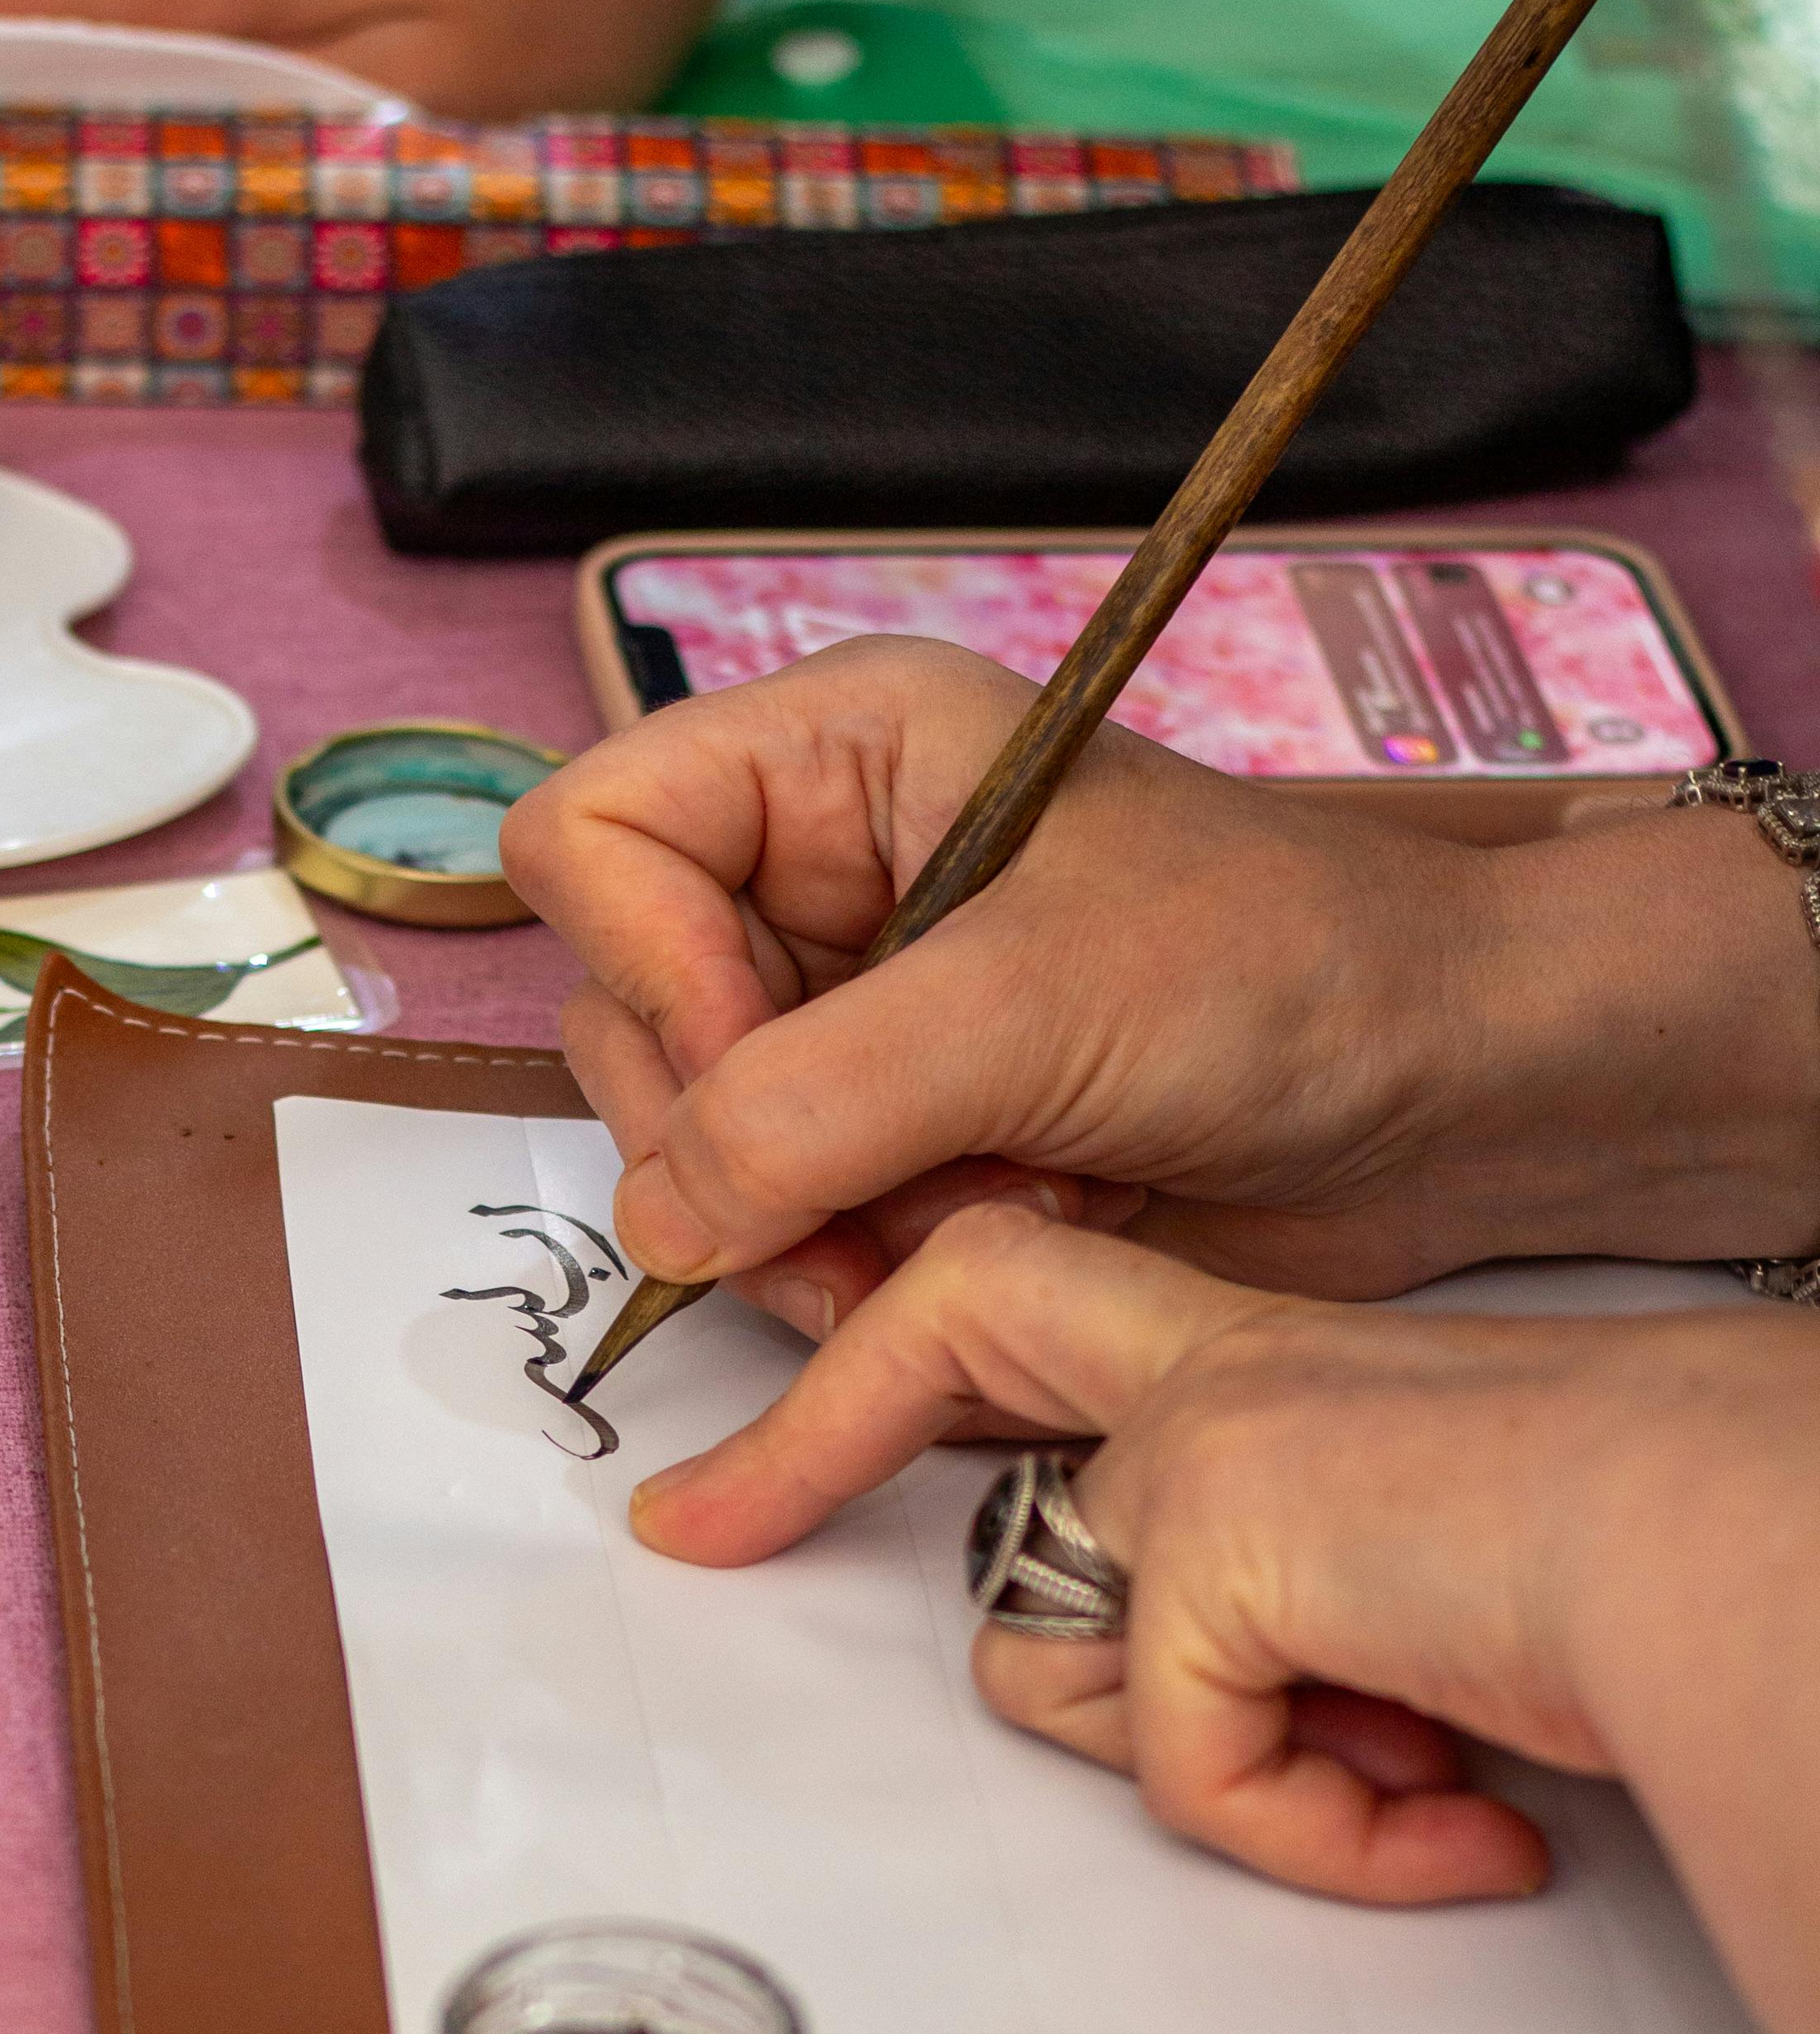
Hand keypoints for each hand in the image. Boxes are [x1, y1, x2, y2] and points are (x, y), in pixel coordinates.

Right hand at [498, 638, 1819, 1330]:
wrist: (1442, 1098)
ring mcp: (847, 1026)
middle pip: (622, 1026)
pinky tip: (1002, 1241)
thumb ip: (812, 1106)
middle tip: (874, 1199)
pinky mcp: (891, 1150)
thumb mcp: (1032, 1005)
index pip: (592, 840)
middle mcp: (816, 884)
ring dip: (810, 1232)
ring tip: (975, 1220)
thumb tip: (659, 1223)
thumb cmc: (1284, 972)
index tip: (767, 1066)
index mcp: (834, 760)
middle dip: (736, 1149)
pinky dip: (866, 1274)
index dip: (649, 972)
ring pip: (688, 1163)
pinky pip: (778, 1241)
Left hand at [630, 1203, 1819, 2033]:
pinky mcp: (1217, 1543)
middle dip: (805, 1443)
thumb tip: (1256, 1726)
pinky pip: (1190, 1774)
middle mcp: (1218, 1371)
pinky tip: (1459, 1830)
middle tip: (700, 1532)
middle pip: (955, 1347)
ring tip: (1406, 1759)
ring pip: (1050, 1653)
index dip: (887, 1372)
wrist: (1734, 1545)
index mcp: (1273, 1360)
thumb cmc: (1644, 1559)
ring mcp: (1204, 1446)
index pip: (1029, 1311)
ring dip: (1215, 1764)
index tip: (750, 1459)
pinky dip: (1320, 1839)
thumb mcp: (1411, 1594)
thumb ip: (1285, 1622)